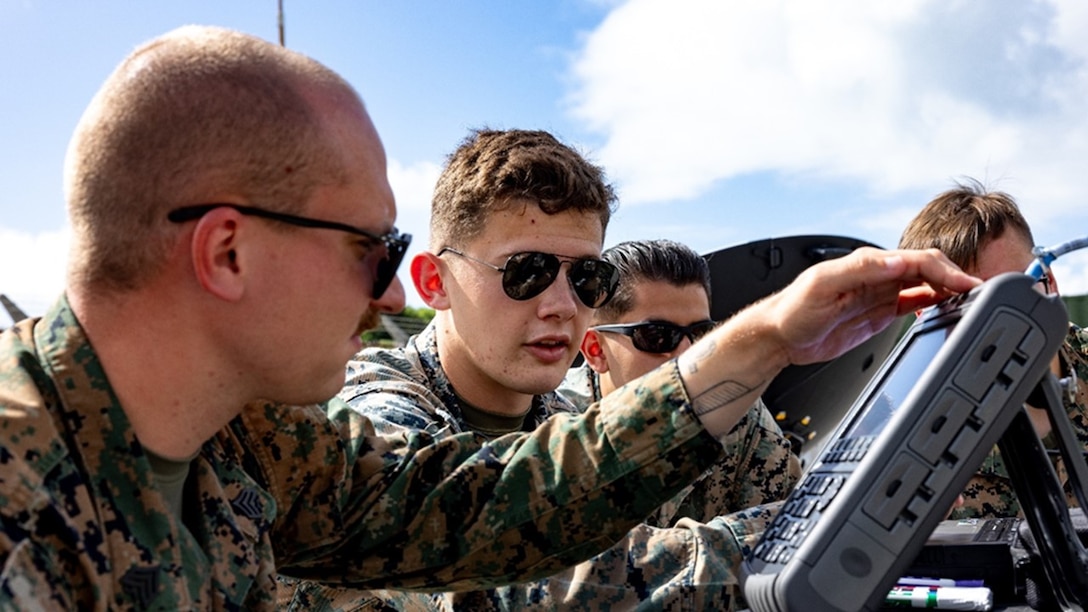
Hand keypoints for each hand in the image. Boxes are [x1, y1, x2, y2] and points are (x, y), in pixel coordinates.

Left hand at [760, 247, 979, 366]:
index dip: (946, 270)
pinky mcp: (878, 313)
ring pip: (925, 285)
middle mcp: (878, 274)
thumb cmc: (793, 308)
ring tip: (973, 300)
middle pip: (928, 270)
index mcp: (868, 262)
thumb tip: (895, 260)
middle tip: (981, 294)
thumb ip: (859, 270)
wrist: (780, 336)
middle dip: (956, 278)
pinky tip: (948, 308)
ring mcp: (880, 294)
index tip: (968, 283)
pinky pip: (913, 304)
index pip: (917, 260)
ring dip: (949, 290)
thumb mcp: (823, 285)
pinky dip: (934, 304)